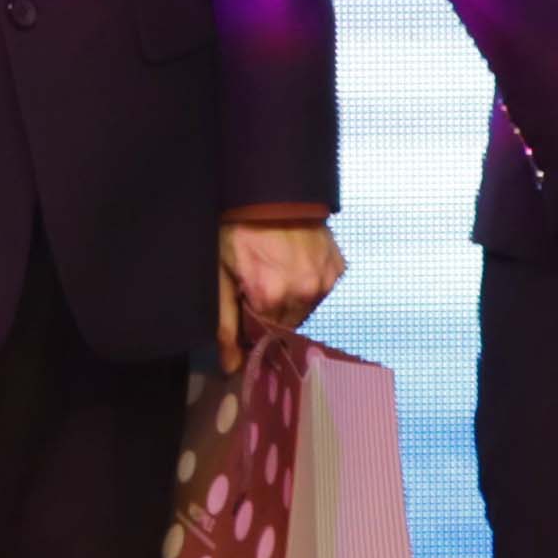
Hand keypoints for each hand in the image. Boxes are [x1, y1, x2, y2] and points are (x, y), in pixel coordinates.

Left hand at [217, 210, 345, 375]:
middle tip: (258, 284)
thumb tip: (232, 368)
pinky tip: (295, 263)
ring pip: (306, 308)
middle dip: (272, 312)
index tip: (246, 308)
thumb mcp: (220, 275)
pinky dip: (309, 283)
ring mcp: (325, 279)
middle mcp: (305, 292)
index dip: (253, 325)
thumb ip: (225, 324)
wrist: (269, 190)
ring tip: (277, 270)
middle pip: (287, 323)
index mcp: (272, 297)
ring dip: (292, 299)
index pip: (265, 335)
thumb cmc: (237, 229)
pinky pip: (322, 289)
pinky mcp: (337, 267)